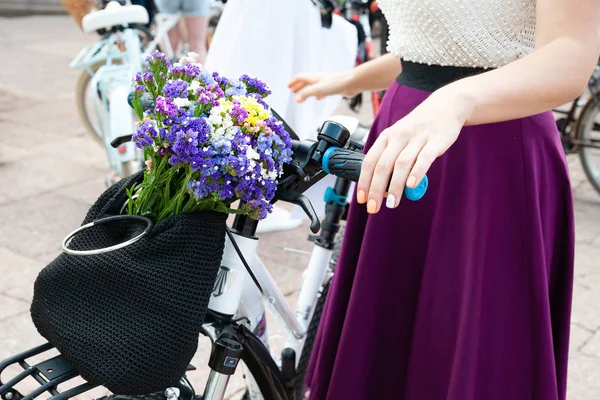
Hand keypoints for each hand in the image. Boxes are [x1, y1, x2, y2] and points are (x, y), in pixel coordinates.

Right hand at [288, 71, 356, 102]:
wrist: (350, 83)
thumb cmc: (335, 84)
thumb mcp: (317, 90)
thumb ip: (306, 94)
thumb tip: (297, 100)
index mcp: (313, 78)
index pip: (300, 77)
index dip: (293, 82)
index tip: (288, 86)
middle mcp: (318, 79)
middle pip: (305, 81)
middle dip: (298, 86)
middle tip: (292, 91)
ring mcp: (326, 83)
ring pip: (313, 86)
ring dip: (306, 90)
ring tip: (302, 95)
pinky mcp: (332, 88)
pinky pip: (322, 90)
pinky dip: (317, 94)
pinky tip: (318, 98)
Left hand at [356, 88, 472, 212]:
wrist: (446, 106)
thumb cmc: (419, 127)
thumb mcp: (399, 137)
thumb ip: (391, 159)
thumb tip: (382, 187)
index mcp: (387, 137)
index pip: (369, 161)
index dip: (364, 181)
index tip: (362, 199)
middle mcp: (399, 137)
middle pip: (382, 165)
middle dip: (376, 189)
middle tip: (374, 207)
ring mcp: (417, 138)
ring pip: (401, 164)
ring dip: (394, 186)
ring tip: (392, 203)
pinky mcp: (435, 141)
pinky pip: (424, 158)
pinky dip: (416, 173)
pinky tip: (411, 186)